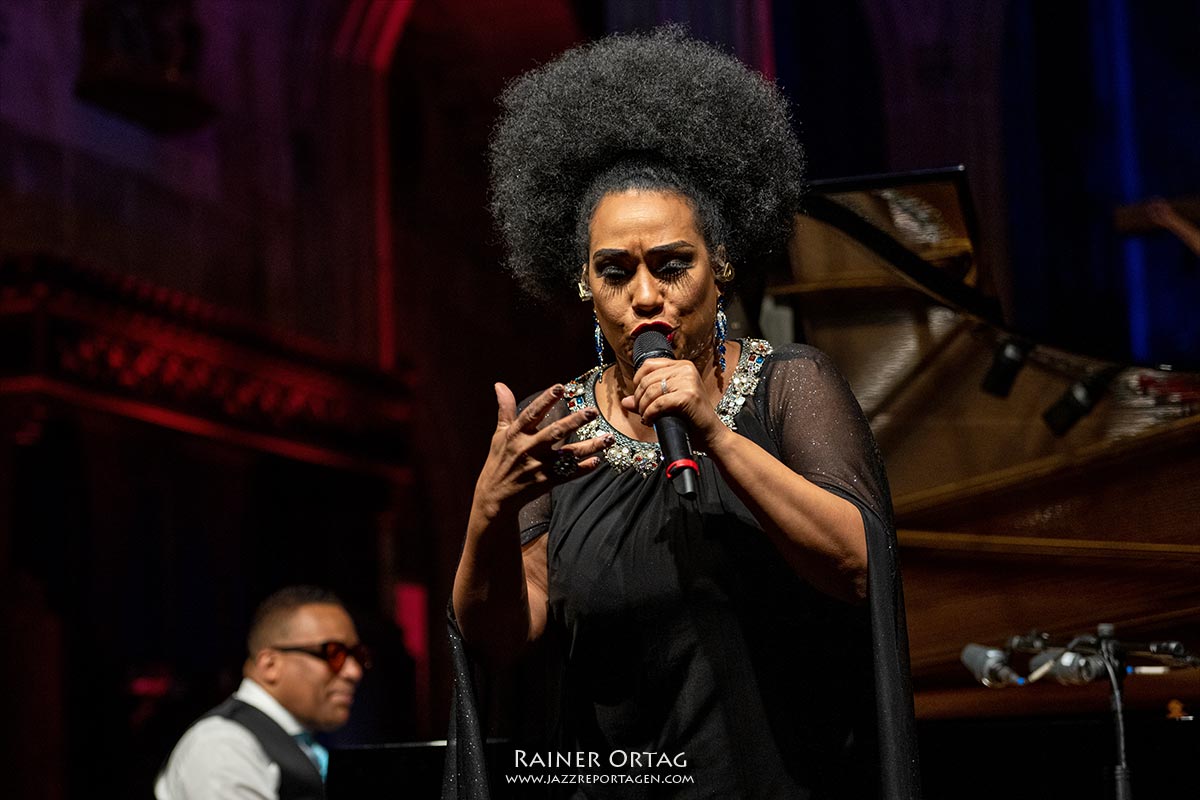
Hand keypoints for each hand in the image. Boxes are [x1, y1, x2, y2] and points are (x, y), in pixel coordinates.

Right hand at [473, 382, 611, 518]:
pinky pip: (569, 474)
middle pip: (555, 432)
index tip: (560, 387)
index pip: (532, 413)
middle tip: (592, 411)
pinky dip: (583, 468)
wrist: (495, 497)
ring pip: (568, 454)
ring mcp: (539, 466)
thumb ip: (505, 409)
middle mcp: (528, 448)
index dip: (545, 400)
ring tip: (609, 438)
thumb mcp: (499, 434)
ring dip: (590, 446)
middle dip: (574, 422)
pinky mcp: (546, 481)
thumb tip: (500, 385)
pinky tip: (597, 461)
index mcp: (516, 434)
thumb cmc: (499, 461)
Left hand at [620, 358, 726, 448]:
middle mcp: (686, 369)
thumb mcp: (667, 404)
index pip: (650, 364)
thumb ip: (647, 400)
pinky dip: (650, 413)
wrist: (711, 435)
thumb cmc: (691, 420)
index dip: (638, 380)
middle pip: (648, 378)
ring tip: (646, 417)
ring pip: (651, 391)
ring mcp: (688, 381)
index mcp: (683, 366)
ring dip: (643, 407)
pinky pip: (658, 403)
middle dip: (639, 398)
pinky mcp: (688, 395)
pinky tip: (650, 420)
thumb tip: (625, 401)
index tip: (638, 396)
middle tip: (642, 412)